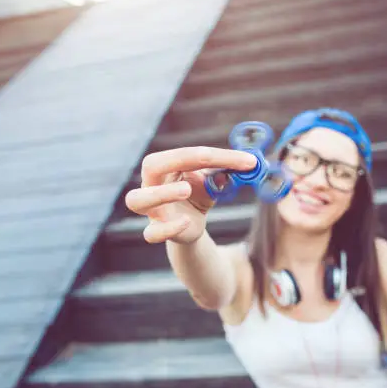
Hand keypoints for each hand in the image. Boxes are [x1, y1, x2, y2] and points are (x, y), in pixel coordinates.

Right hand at [125, 146, 256, 244]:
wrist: (189, 223)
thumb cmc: (198, 193)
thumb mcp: (214, 181)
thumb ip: (227, 172)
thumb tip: (250, 164)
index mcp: (169, 165)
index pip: (188, 154)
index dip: (219, 156)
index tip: (248, 162)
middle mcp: (153, 183)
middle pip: (150, 166)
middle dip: (174, 162)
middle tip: (199, 165)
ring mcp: (152, 208)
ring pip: (137, 200)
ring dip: (160, 194)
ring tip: (185, 191)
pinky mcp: (156, 230)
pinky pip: (151, 233)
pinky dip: (167, 228)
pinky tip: (185, 222)